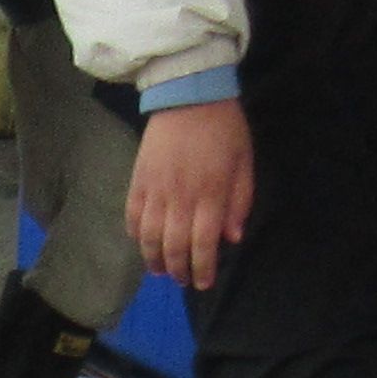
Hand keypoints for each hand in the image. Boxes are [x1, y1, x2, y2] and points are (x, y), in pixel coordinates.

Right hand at [129, 99, 252, 290]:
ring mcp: (155, 191)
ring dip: (154, 260)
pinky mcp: (138, 181)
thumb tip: (232, 237)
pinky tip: (142, 244)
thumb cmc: (224, 128)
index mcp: (210, 194)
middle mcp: (180, 198)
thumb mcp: (244, 161)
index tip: (203, 282)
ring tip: (160, 271)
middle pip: (174, 247)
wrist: (189, 94)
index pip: (204, 244)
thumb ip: (239, 201)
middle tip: (182, 281)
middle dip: (178, 271)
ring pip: (149, 238)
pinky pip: (132, 217)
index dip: (203, 268)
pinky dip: (136, 236)